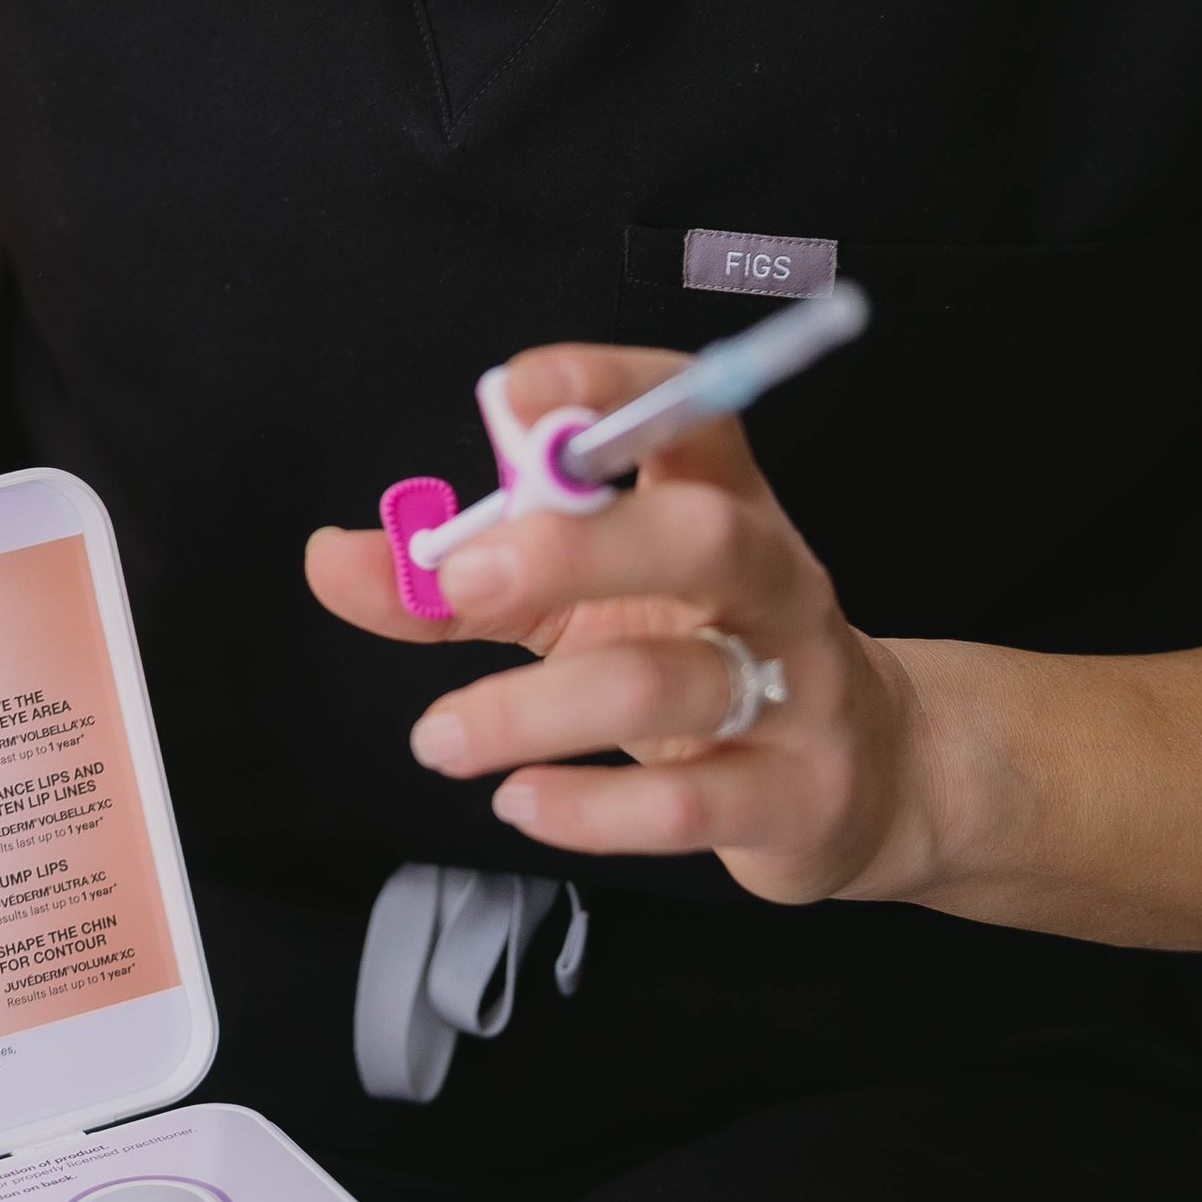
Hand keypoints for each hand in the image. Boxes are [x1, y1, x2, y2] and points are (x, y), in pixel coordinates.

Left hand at [306, 341, 940, 905]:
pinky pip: (688, 806)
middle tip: (463, 580)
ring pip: (674, 680)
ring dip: (536, 709)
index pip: (688, 414)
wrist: (865, 778)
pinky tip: (522, 801)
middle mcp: (773, 582)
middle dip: (578, 549)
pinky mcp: (798, 796)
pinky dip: (587, 809)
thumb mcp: (580, 607)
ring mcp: (798, 690)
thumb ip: (459, 584)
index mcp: (723, 502)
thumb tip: (336, 558)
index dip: (609, 392)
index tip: (515, 397)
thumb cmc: (700, 660)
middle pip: (702, 537)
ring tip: (442, 737)